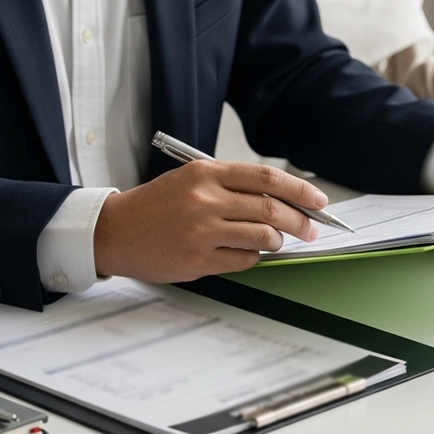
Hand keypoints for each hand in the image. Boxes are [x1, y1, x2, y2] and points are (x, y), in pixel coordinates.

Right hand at [93, 161, 325, 281]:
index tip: (319, 201)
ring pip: (263, 237)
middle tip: (311, 228)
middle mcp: (205, 200)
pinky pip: (245, 260)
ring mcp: (202, 231)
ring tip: (274, 240)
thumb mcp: (192, 180)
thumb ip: (233, 186)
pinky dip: (254, 257)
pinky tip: (247, 253)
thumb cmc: (157, 206)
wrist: (115, 232)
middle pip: (271, 209)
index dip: (299, 190)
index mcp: (206, 173)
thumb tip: (284, 199)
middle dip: (300, 221)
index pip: (267, 178)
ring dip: (277, 241)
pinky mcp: (199, 260)